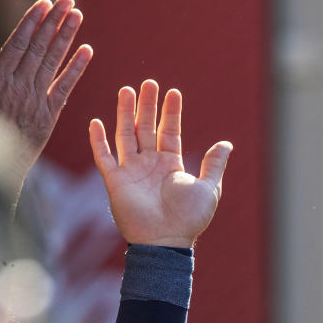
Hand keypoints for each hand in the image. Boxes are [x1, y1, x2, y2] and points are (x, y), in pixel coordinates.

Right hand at [0, 0, 91, 184]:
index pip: (18, 43)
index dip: (32, 21)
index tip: (44, 3)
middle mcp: (19, 86)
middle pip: (39, 47)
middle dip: (54, 22)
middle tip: (67, 0)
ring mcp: (37, 100)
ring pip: (54, 62)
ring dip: (67, 37)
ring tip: (77, 16)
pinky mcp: (50, 115)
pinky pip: (66, 88)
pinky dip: (77, 69)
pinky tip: (88, 51)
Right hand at [89, 80, 231, 246]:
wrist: (167, 240)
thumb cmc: (190, 218)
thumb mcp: (208, 188)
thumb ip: (214, 164)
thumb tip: (226, 144)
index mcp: (170, 164)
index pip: (169, 131)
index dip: (171, 112)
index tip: (173, 91)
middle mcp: (149, 164)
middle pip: (146, 127)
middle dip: (147, 105)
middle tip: (148, 82)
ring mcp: (131, 171)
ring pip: (125, 135)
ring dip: (125, 113)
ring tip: (127, 90)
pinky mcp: (116, 182)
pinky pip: (104, 158)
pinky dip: (98, 141)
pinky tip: (96, 122)